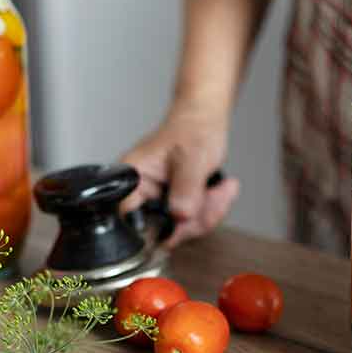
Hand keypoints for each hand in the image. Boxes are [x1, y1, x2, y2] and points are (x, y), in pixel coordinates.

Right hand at [121, 103, 240, 246]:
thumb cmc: (192, 129)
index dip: (157, 226)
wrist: (205, 122)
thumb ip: (185, 188)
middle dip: (193, 220)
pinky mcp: (172, 206)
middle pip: (160, 230)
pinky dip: (209, 211)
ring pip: (180, 229)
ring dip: (207, 214)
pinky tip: (219, 191)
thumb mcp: (192, 158)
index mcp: (132, 177)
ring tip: (221, 190)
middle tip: (214, 199)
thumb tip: (180, 215)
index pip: (131, 218)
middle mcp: (140, 192)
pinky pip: (190, 223)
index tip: (184, 220)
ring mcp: (157, 201)